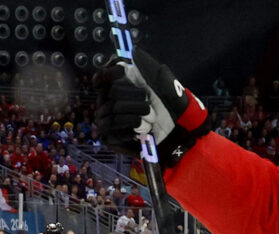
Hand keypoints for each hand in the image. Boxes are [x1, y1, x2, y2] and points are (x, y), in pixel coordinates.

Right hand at [95, 50, 210, 164]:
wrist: (177, 131)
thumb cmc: (170, 105)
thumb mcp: (163, 82)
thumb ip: (149, 65)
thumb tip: (134, 51)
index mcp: (121, 86)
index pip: (101, 77)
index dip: (109, 73)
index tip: (123, 71)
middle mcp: (110, 101)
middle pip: (111, 92)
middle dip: (135, 97)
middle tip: (149, 103)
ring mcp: (107, 119)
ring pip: (112, 109)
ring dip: (136, 113)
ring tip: (150, 118)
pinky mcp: (109, 136)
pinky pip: (110, 127)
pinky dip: (130, 126)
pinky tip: (141, 129)